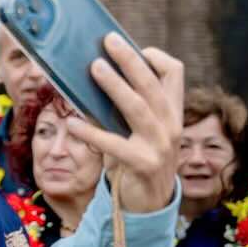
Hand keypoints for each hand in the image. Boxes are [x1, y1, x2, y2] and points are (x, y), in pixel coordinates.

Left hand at [66, 33, 182, 214]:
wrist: (148, 206)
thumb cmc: (135, 160)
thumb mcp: (136, 131)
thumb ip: (124, 109)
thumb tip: (91, 77)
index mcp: (172, 112)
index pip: (175, 74)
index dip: (155, 58)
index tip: (135, 48)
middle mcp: (171, 125)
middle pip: (152, 85)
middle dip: (130, 61)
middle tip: (108, 41)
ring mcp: (160, 145)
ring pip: (138, 108)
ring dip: (115, 86)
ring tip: (94, 68)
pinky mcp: (144, 165)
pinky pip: (115, 145)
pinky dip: (92, 133)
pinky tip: (72, 124)